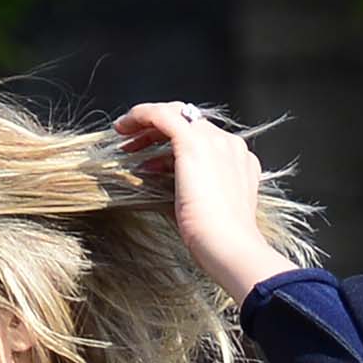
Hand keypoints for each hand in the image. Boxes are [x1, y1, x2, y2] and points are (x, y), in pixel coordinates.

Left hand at [111, 101, 290, 306]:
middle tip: (133, 146)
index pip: (203, 141)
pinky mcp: (193, 142)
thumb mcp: (200, 213)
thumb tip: (154, 189)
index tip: (152, 160)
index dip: (173, 148)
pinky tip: (124, 125)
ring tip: (125, 141)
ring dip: (148, 126)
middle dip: (159, 133)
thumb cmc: (216, 244)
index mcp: (238, 162)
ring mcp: (213, 141)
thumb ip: (184, 194)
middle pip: (190, 124)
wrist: (228, 247)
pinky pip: (162, 115)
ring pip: (176, 116)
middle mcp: (229, 145)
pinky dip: (141, 115)